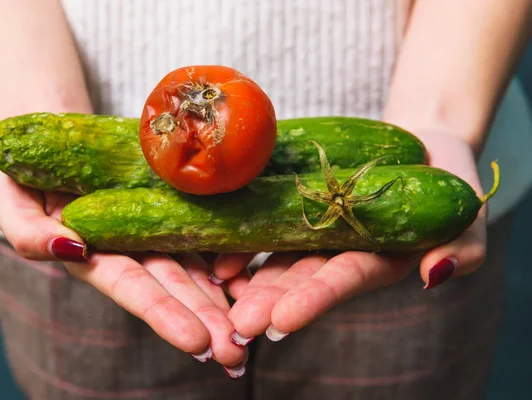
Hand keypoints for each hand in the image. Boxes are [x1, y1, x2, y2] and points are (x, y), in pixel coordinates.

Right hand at [0, 173, 247, 375]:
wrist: (62, 145)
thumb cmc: (29, 176)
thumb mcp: (12, 202)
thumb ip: (28, 233)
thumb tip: (67, 249)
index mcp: (96, 257)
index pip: (133, 288)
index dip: (163, 314)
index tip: (196, 341)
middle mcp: (132, 253)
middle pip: (173, 289)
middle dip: (204, 321)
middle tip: (237, 353)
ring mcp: (158, 234)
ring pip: (195, 270)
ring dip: (223, 301)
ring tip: (251, 329)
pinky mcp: (176, 212)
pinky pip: (206, 236)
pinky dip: (230, 261)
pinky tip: (253, 281)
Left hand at [210, 132, 487, 343]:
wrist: (420, 149)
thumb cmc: (448, 185)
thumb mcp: (465, 219)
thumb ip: (459, 251)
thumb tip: (434, 274)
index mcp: (377, 262)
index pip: (343, 283)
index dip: (313, 301)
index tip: (281, 322)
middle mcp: (341, 254)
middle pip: (302, 279)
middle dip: (271, 300)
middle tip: (239, 321)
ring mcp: (317, 233)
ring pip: (279, 257)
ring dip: (250, 275)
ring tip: (219, 284)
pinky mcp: (301, 207)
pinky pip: (270, 224)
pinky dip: (246, 239)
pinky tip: (221, 253)